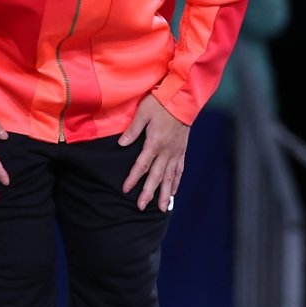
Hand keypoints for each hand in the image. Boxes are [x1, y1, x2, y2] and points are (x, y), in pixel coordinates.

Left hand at [119, 95, 189, 210]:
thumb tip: (121, 144)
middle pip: (156, 176)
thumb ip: (133, 130)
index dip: (133, 178)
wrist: (183, 98)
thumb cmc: (161, 102)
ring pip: (170, 177)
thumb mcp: (143, 112)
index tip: (125, 190)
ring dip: (164, 193)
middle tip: (141, 207)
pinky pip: (180, 170)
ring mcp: (176, 152)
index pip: (142, 165)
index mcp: (155, 142)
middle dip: (148, 193)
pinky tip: (173, 192)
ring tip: (161, 208)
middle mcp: (166, 151)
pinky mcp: (182, 150)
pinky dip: (176, 182)